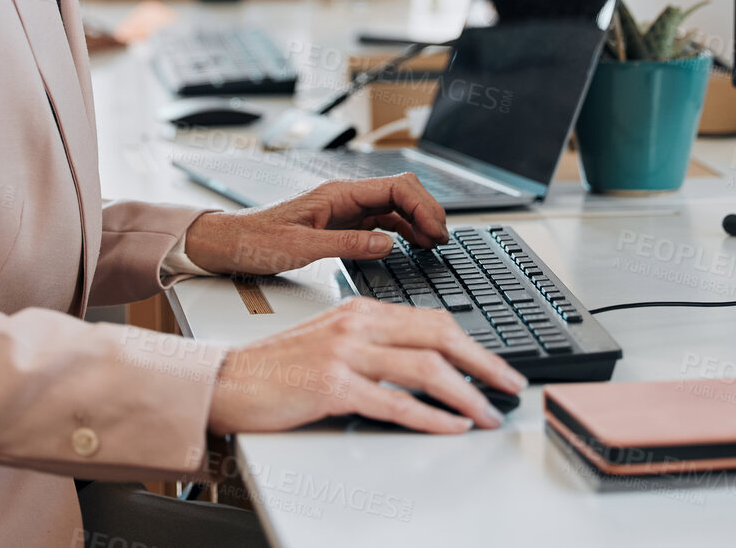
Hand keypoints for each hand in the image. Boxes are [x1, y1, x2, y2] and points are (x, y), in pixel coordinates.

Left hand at [183, 175, 446, 274]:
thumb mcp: (301, 248)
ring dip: (418, 222)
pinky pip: (381, 222)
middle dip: (427, 211)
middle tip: (443, 240)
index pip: (395, 187)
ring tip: (435, 245)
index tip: (437, 231)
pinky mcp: (341, 224)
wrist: (228, 244)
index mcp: (337, 194)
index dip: (423, 207)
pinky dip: (403, 231)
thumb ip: (347, 246)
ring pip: (394, 206)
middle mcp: (344, 197)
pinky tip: (412, 246)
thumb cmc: (255, 241)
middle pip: (401, 192)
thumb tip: (389, 245)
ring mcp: (345, 210)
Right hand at [206, 297, 527, 435]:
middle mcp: (357, 324)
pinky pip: (395, 402)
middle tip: (510, 385)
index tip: (496, 366)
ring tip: (488, 414)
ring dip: (466, 394)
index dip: (473, 344)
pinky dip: (431, 416)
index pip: (432, 320)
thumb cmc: (276, 369)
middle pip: (439, 336)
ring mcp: (345, 353)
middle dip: (483, 363)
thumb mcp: (331, 343)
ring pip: (425, 367)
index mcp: (360, 310)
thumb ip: (374, 346)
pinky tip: (451, 426)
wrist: (225, 382)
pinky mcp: (332, 385)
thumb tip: (425, 366)